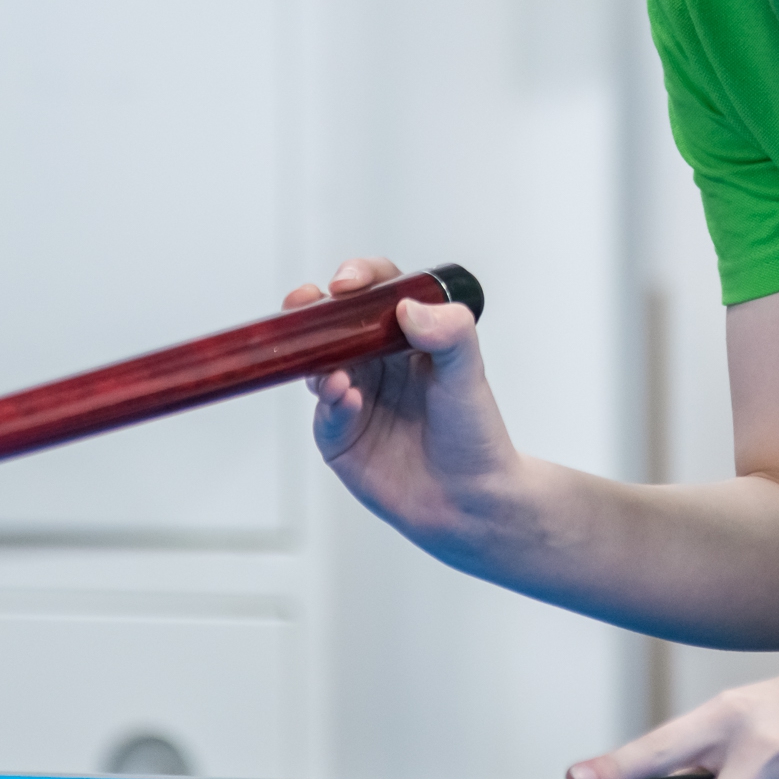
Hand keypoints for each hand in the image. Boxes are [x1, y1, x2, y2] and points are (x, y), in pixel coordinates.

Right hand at [287, 257, 524, 552]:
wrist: (470, 500)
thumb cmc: (474, 434)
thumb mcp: (469, 374)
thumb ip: (451, 333)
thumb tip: (409, 307)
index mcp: (407, 336)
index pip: (376, 291)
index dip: (358, 278)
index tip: (348, 282)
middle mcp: (376, 361)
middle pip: (333, 322)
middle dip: (312, 309)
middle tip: (305, 304)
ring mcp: (354, 395)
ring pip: (318, 363)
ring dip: (318, 360)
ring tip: (337, 374)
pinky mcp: (339, 434)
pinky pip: (324, 411)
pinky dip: (331, 403)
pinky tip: (347, 400)